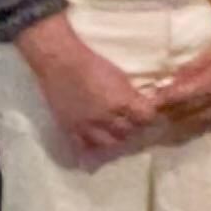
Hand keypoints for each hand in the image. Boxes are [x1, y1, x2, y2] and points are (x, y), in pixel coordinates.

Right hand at [18, 12, 160, 158]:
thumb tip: (142, 105)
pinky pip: (85, 147)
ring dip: (116, 137)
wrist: (61, 63)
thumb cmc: (92, 64)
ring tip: (116, 130)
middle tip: (132, 121)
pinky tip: (97, 139)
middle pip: (130, 132)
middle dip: (134, 127)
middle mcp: (106, 118)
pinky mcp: (71, 130)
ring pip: (110, 144)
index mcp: (121, 102)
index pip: (146, 118)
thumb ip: (130, 95)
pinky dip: (94, 145)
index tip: (147, 113)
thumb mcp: (119, 76)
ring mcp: (87, 127)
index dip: (149, 116)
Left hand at [143, 25, 210, 130]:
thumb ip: (190, 69)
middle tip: (151, 113)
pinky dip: (195, 125)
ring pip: (196, 123)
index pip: (179, 98)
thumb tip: (170, 82)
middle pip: (185, 114)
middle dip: (167, 114)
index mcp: (210, 85)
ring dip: (179, 122)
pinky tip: (187, 122)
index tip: (147, 101)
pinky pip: (210, 123)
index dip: (162, 101)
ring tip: (165, 119)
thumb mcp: (210, 51)